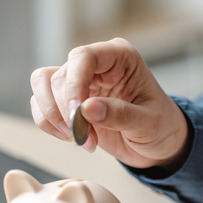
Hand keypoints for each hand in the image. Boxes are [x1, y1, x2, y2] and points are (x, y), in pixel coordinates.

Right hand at [30, 38, 189, 168]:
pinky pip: (41, 103)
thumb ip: (120, 115)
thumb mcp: (148, 123)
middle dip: (66, 110)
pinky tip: (75, 139)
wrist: (159, 145)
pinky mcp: (69, 99)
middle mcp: (97, 64)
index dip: (74, 85)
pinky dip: (50, 124)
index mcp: (120, 57)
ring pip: (43, 85)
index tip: (78, 115)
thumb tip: (87, 108)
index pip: (83, 57)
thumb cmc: (162, 127)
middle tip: (85, 137)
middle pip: (59, 75)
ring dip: (54, 116)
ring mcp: (81, 80)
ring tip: (81, 140)